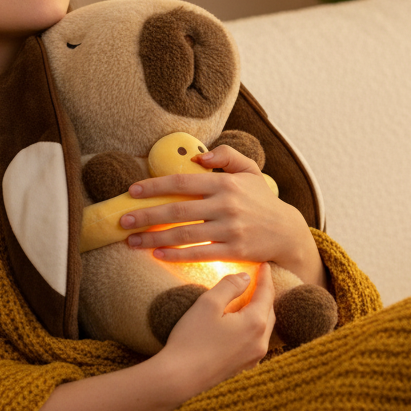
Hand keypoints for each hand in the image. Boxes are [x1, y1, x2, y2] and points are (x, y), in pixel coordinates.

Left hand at [121, 146, 325, 286]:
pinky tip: (157, 255)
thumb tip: (198, 155)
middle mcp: (225, 206)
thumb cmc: (261, 200)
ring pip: (184, 235)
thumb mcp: (250, 170)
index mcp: (225, 184)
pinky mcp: (233, 251)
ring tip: (132, 242)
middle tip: (122, 221)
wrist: (287, 232)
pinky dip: (176, 255)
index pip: (182, 183)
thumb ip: (226, 155)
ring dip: (154, 239)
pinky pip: (199, 254)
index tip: (131, 191)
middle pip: (177, 211)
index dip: (154, 187)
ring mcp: (229, 230)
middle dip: (146, 216)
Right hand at [155, 264, 275, 400]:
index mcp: (255, 323)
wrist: (179, 379)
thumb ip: (230, 286)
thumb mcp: (208, 303)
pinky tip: (242, 326)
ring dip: (260, 313)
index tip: (265, 265)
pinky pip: (256, 343)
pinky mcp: (244, 369)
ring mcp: (254, 358)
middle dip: (265, 295)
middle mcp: (260, 342)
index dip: (265, 277)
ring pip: (264, 329)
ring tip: (251, 301)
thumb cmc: (191, 339)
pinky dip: (253, 329)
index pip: (266, 294)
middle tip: (259, 281)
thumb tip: (246, 278)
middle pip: (269, 311)